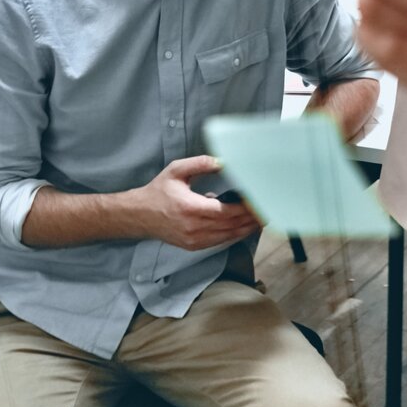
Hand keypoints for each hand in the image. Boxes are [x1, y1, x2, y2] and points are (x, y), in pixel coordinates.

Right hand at [138, 155, 260, 251]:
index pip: (226, 211)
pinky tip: (242, 227)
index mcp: (191, 208)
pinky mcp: (194, 246)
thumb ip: (200, 164)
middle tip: (267, 211)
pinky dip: (233, 234)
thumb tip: (223, 160)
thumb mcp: (176, 171)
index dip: (245, 209)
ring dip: (246, 229)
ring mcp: (194, 240)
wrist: (140, 215)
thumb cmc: (158, 191)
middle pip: (231, 225)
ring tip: (260, 220)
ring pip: (227, 236)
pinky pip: (219, 241)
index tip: (258, 202)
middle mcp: (194, 227)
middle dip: (251, 219)